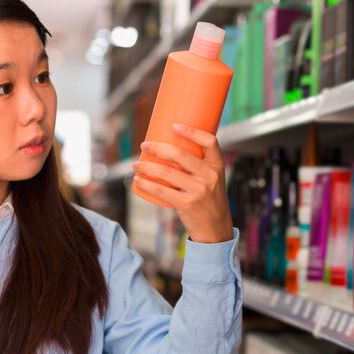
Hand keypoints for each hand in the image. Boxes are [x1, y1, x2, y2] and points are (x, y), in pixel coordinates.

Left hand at [133, 124, 233, 244]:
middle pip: (180, 155)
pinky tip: (138, 181)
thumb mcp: (211, 180)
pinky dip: (146, 184)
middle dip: (157, 147)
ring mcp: (198, 191)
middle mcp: (210, 176)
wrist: (215, 228)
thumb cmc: (209, 199)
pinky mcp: (186, 204)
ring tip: (136, 165)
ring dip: (146, 167)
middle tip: (144, 146)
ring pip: (166, 172)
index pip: (210, 142)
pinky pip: (162, 191)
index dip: (192, 131)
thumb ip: (196, 166)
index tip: (174, 125)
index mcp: (217, 166)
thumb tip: (168, 149)